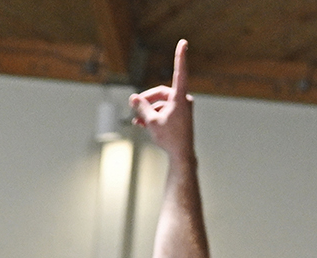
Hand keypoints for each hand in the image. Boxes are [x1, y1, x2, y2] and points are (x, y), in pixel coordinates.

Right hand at [130, 40, 194, 160]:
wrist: (182, 155)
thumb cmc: (169, 138)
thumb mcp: (151, 121)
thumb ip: (142, 107)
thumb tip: (133, 97)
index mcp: (179, 97)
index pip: (179, 72)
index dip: (180, 56)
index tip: (183, 42)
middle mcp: (183, 100)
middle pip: (161, 93)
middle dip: (147, 100)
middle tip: (134, 106)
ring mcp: (182, 108)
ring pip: (161, 104)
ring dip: (148, 110)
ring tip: (136, 120)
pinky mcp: (180, 117)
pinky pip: (165, 111)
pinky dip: (154, 115)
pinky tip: (142, 123)